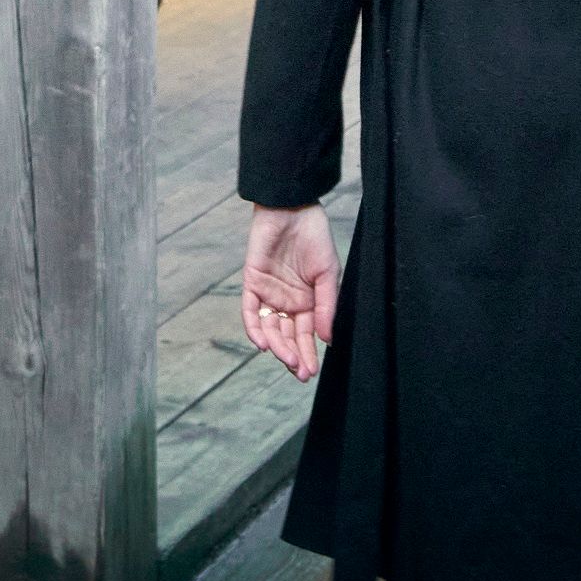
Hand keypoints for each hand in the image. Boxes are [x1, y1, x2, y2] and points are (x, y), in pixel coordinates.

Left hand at [241, 204, 338, 382]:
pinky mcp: (252, 283)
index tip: (310, 372)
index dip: (308, 353)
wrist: (293, 209)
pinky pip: (251, 311)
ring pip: (269, 328)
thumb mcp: (329, 273)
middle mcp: (287, 302)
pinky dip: (255, 329)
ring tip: (285, 359)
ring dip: (276, 346)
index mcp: (308, 301)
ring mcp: (269, 294)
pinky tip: (263, 344)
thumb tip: (326, 339)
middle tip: (299, 372)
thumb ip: (327, 305)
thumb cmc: (315, 237)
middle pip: (286, 336)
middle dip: (292, 355)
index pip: (305, 335)